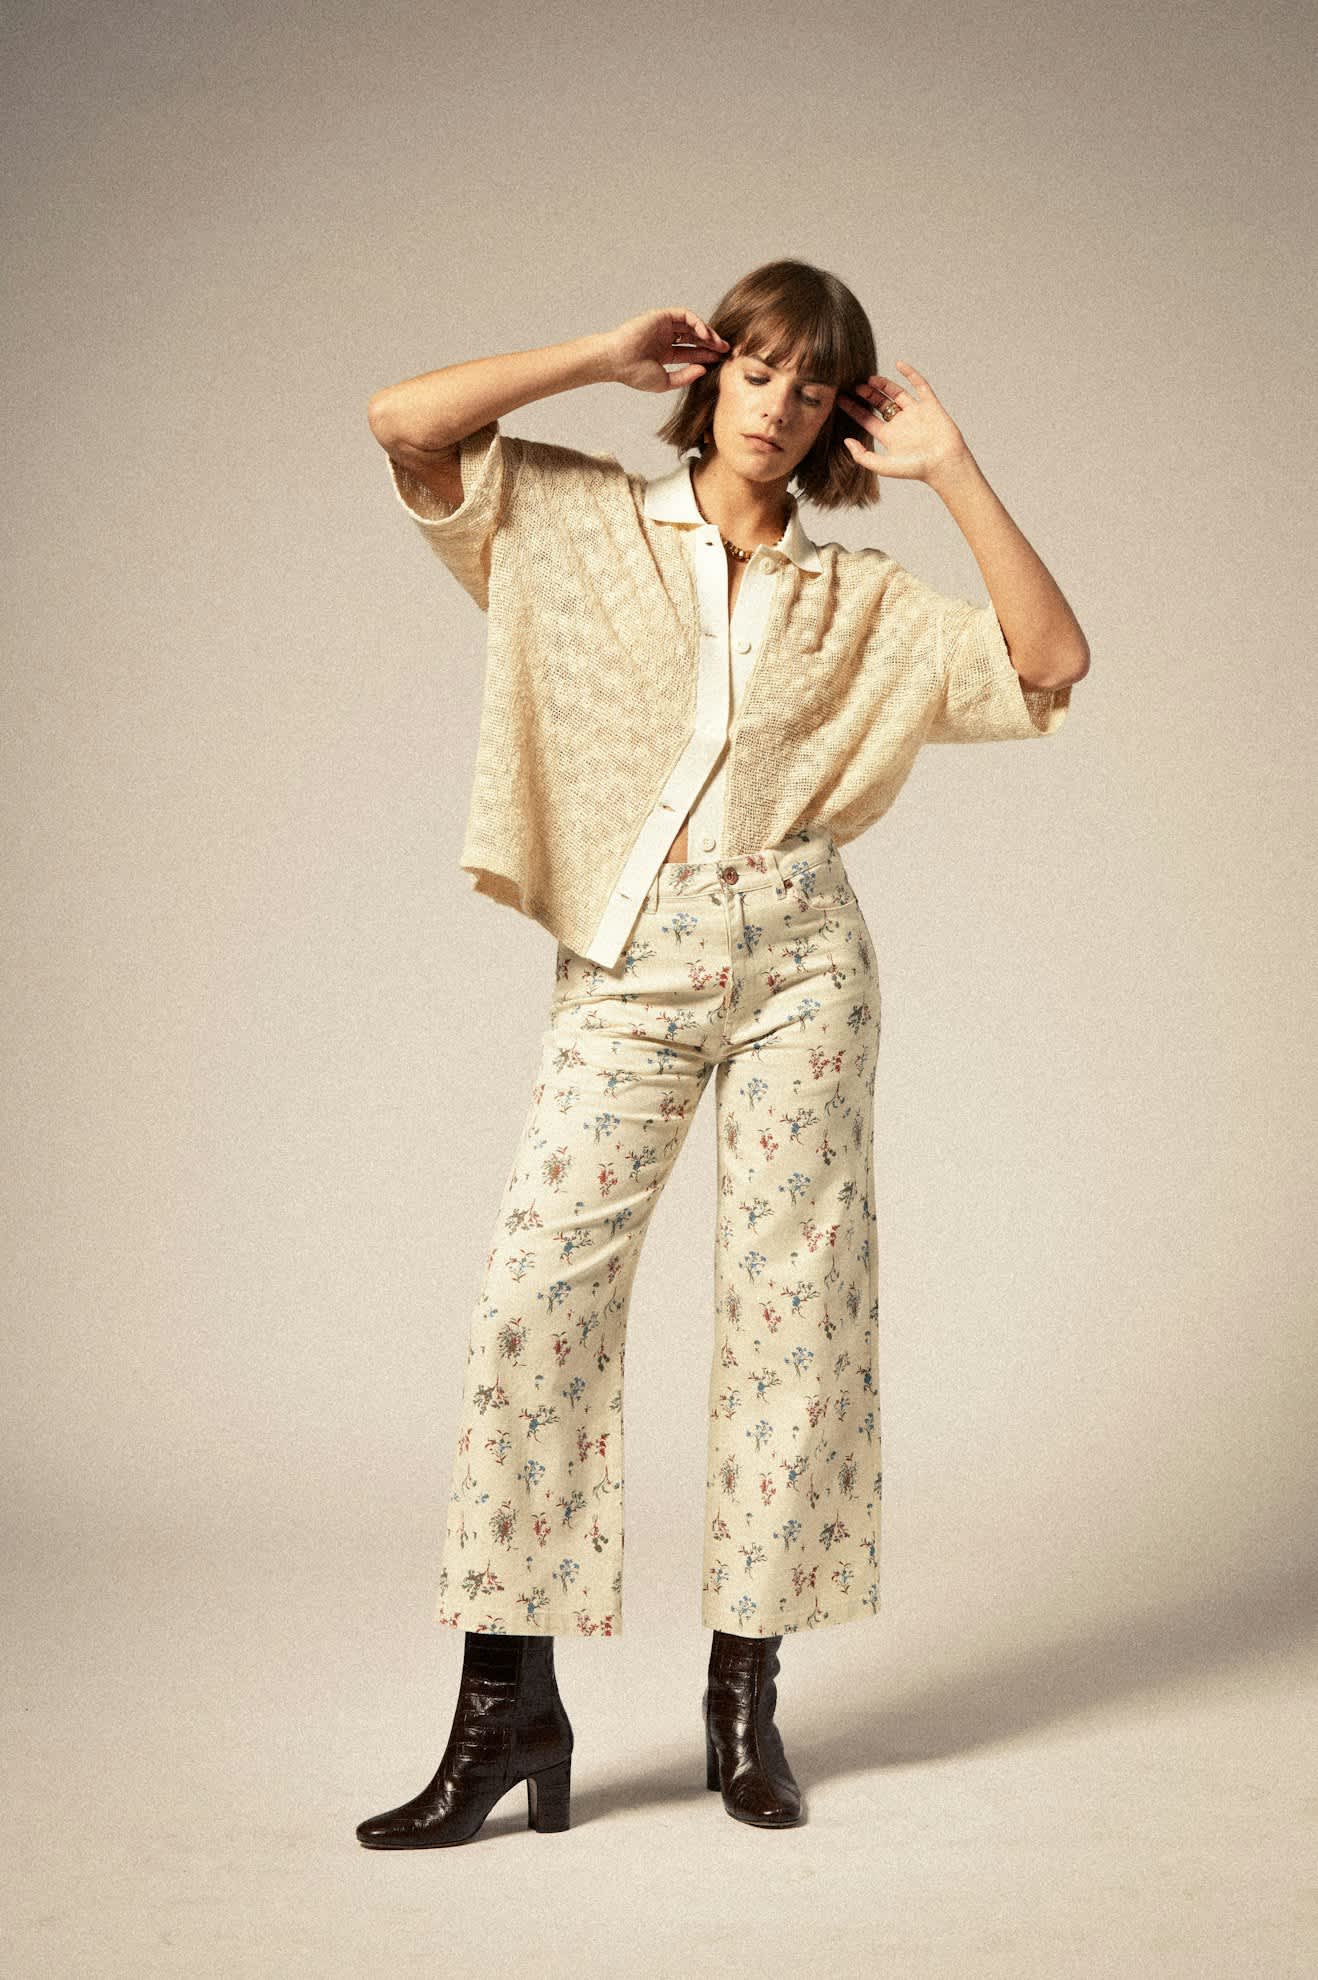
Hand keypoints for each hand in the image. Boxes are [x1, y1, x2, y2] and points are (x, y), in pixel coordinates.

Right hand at [602, 307, 729, 392]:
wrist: (617, 361)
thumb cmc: (635, 374)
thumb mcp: (665, 381)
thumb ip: (685, 376)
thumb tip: (704, 369)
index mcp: (664, 353)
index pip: (690, 352)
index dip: (706, 355)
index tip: (720, 360)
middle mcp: (665, 338)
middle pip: (694, 338)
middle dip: (711, 343)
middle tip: (726, 350)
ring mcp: (663, 326)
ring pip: (692, 325)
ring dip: (707, 333)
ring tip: (718, 343)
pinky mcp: (662, 316)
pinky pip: (684, 315)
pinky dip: (697, 323)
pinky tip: (705, 334)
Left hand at [836, 361, 969, 482]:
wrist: (944, 464)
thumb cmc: (916, 469)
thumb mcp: (883, 466)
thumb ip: (862, 456)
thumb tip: (846, 441)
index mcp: (889, 436)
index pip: (867, 419)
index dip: (853, 409)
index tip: (840, 398)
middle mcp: (901, 423)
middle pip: (880, 404)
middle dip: (867, 395)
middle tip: (854, 385)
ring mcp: (916, 413)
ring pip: (897, 393)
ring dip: (884, 385)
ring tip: (870, 378)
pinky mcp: (930, 406)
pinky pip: (920, 386)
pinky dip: (911, 374)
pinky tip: (899, 365)